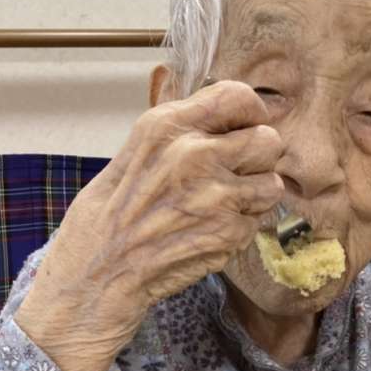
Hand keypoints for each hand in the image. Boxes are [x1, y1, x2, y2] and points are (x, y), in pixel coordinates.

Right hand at [16, 81, 283, 370]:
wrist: (97, 274)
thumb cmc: (111, 215)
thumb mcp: (136, 152)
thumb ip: (183, 132)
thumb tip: (231, 118)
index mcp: (168, 126)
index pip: (238, 96)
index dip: (251, 113)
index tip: (245, 129)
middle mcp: (195, 153)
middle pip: (268, 140)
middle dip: (258, 160)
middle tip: (236, 176)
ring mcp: (216, 195)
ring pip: (272, 184)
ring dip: (254, 199)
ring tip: (220, 208)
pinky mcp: (228, 233)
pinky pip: (257, 223)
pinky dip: (238, 232)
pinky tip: (207, 234)